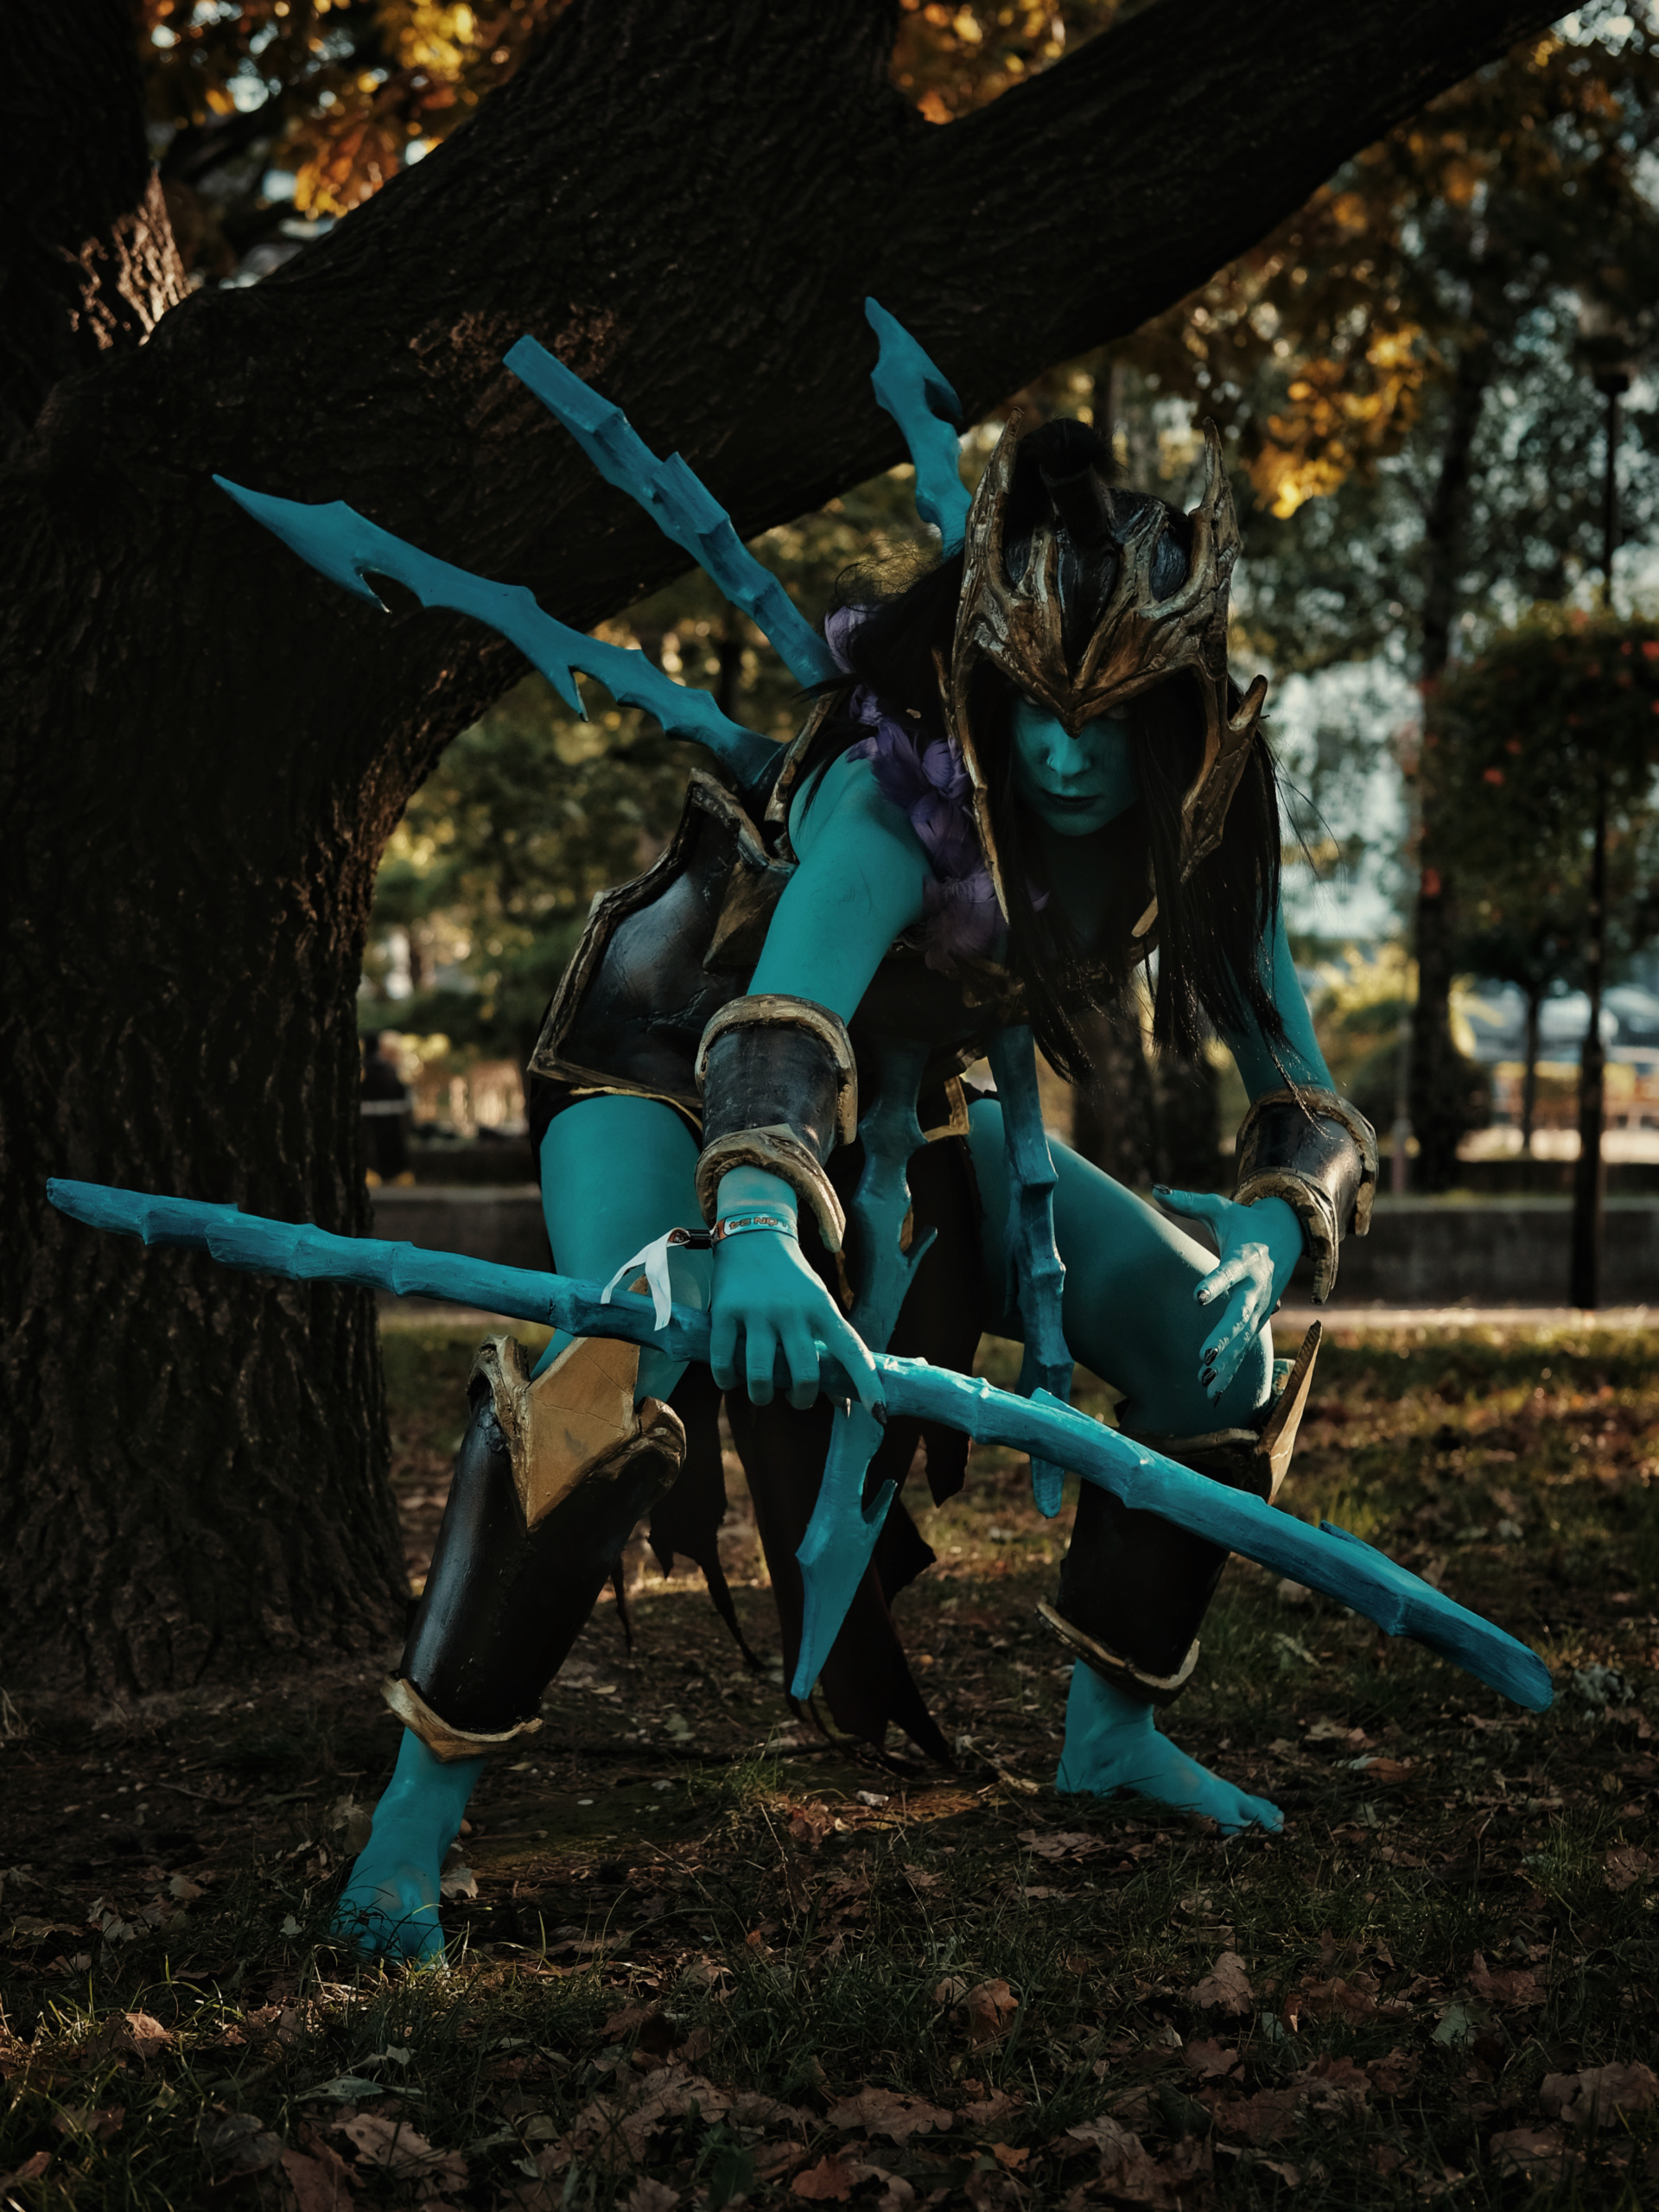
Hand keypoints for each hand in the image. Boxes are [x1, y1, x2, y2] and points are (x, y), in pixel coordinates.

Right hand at [708, 1220, 882, 1412]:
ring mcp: (759, 1311)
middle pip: (804, 1374)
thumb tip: (843, 1400)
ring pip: (762, 1375)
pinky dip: (727, 1379)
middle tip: (797, 1398)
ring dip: (762, 1395)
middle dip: (802, 1398)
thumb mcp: (819, 1303)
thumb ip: (829, 1345)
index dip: (868, 1384)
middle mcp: (794, 1311)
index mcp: (824, 1309)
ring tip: (762, 1393)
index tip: (879, 1412)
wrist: (755, 1233)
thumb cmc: (792, 1281)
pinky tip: (731, 1379)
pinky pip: (724, 1360)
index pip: (853, 1350)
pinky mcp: (726, 1310)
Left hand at [1153, 1188, 1302, 1406]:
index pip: (1228, 1272)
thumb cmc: (1244, 1223)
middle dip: (1223, 1338)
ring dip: (1225, 1364)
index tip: (1197, 1296)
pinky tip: (1211, 1397)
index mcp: (1245, 1260)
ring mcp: (1260, 1309)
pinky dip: (1230, 1374)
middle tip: (1204, 1358)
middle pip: (1240, 1316)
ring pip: (1243, 1341)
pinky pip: (1243, 1352)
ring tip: (1203, 1384)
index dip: (1214, 1283)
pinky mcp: (1256, 1323)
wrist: (1289, 1236)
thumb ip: (1188, 1203)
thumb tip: (1157, 1190)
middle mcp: (1256, 1288)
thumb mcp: (1220, 1208)